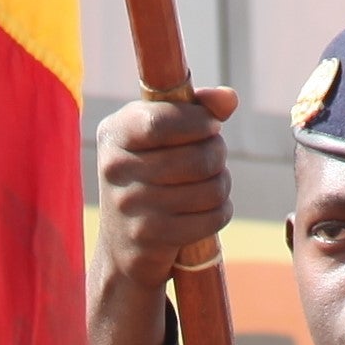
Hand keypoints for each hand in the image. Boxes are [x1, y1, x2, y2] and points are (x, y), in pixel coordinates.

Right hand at [90, 88, 239, 344]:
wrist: (123, 247)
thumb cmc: (148, 178)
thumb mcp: (158, 137)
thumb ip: (192, 110)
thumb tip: (229, 98)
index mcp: (114, 133)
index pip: (162, 121)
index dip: (198, 122)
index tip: (211, 126)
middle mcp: (116, 168)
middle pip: (196, 158)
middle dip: (218, 155)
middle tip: (216, 157)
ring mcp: (131, 206)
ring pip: (209, 189)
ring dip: (222, 185)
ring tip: (214, 183)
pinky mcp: (150, 238)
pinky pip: (210, 218)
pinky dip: (221, 212)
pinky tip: (211, 209)